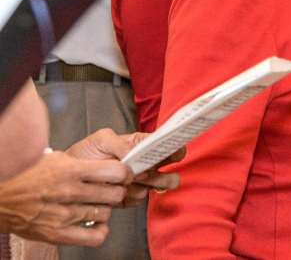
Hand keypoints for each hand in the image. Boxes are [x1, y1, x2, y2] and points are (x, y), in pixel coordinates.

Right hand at [0, 150, 129, 245]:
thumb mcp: (56, 158)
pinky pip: (94, 237)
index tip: (123, 173)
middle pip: (115, 194)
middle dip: (117, 190)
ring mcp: (64, 215)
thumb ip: (82, 161)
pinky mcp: (57, 233)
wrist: (0, 196)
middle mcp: (70, 192)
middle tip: (112, 189)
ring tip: (96, 204)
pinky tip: (94, 223)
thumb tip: (110, 160)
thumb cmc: (28, 175)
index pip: (116, 171)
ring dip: (105, 209)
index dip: (125, 172)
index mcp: (71, 170)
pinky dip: (100, 231)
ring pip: (105, 213)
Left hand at [66, 128, 183, 205]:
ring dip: (143, 185)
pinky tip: (116, 191)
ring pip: (156, 187)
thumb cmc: (86, 153)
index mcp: (142, 146)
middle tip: (145, 174)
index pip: (167, 147)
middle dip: (162, 175)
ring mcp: (139, 183)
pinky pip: (138, 199)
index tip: (175, 153)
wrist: (66, 177)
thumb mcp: (102, 140)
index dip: (175, 149)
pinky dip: (129, 196)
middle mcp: (145, 165)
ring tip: (128, 181)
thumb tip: (133, 155)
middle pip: (169, 171)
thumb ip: (120, 144)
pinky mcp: (128, 198)